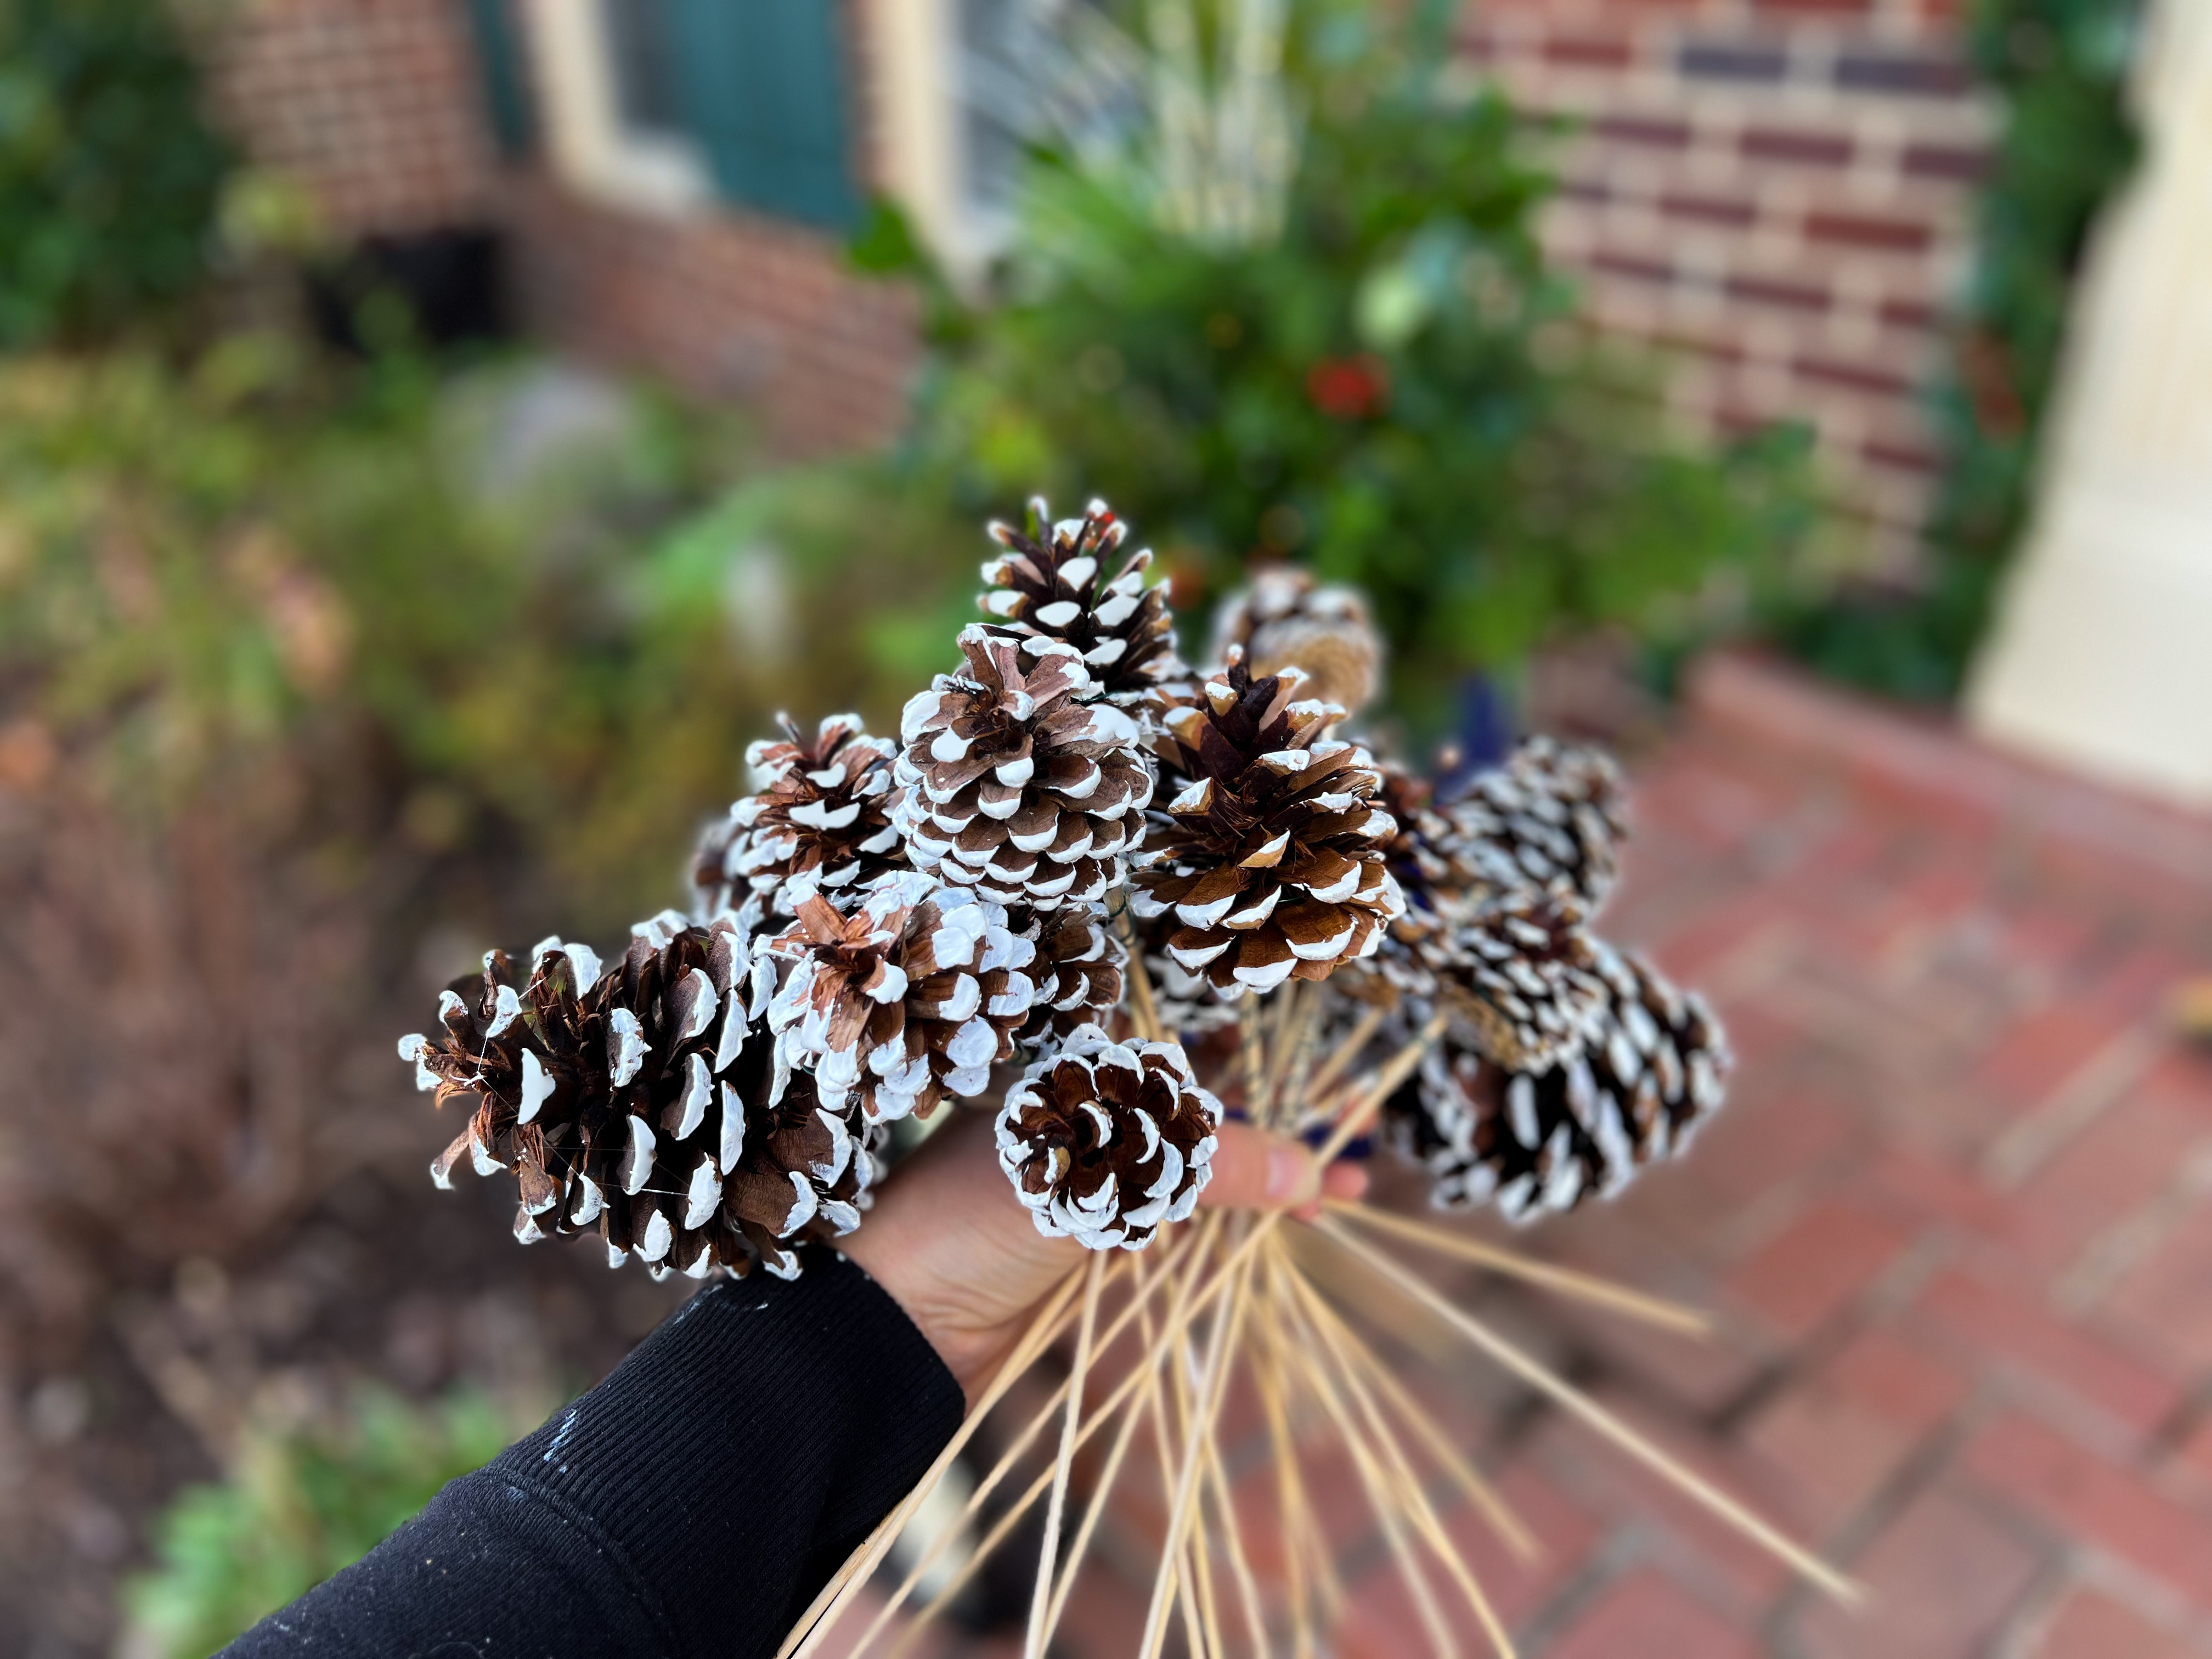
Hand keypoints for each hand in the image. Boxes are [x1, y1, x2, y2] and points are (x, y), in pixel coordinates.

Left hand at [843, 1110, 1366, 1402]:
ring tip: (1343, 1191)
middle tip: (1360, 1145)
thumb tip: (1306, 1167)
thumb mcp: (1095, 1172)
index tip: (1338, 1089)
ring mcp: (1085, 1173)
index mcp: (1072, 1067)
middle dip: (1282, 1124)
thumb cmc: (970, 1216)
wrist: (893, 1318)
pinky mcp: (1085, 1233)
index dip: (1265, 1067)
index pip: (1187, 1053)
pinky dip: (1232, 1216)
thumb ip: (1201, 1166)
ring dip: (1268, 1175)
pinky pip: (1177, 1213)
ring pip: (1197, 1164)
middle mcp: (1082, 1109)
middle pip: (1203, 1108)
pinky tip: (1279, 1220)